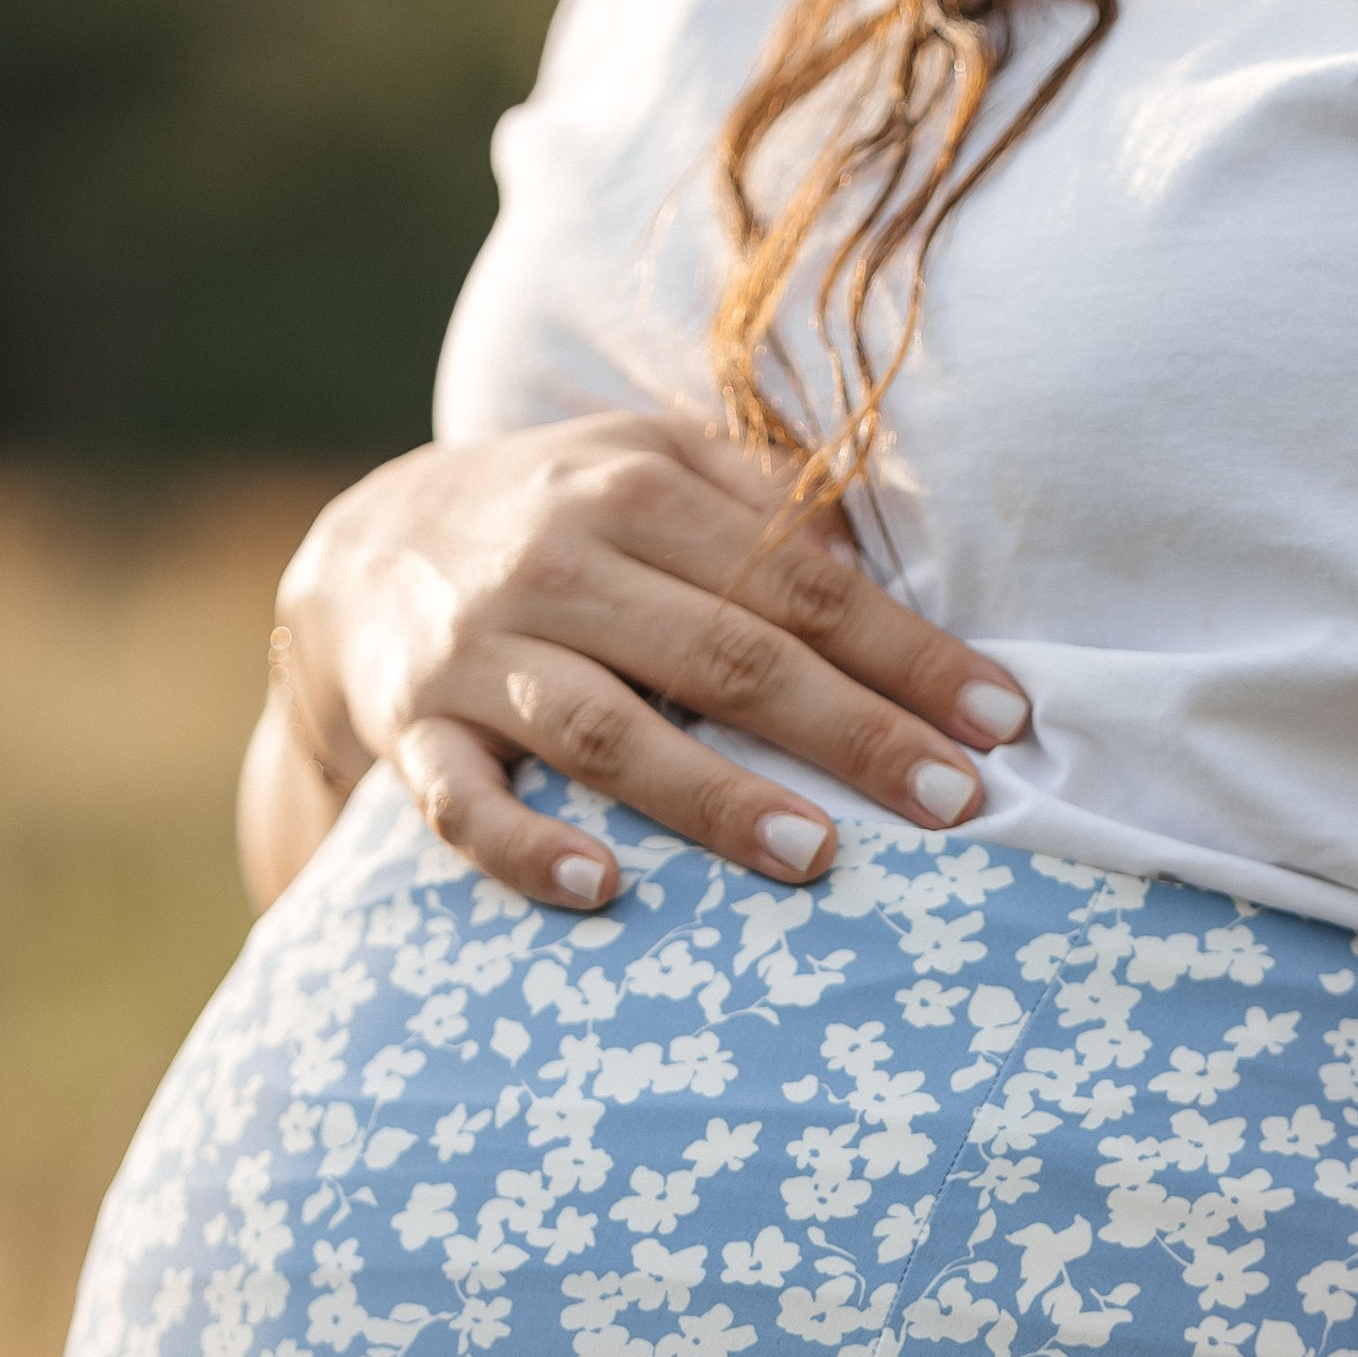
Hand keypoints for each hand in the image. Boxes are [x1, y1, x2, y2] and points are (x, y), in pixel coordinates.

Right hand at [268, 417, 1028, 911]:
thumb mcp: (648, 465)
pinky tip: (607, 891)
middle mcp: (559, 562)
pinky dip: (530, 850)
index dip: (907, 651)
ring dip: (716, 798)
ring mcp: (479, 652)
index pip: (801, 582)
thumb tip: (884, 567)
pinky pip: (464, 805)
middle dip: (852, 731)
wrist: (356, 556)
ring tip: (818, 857)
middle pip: (726, 653)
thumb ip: (760, 507)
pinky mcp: (411, 731)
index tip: (1000, 719)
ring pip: (607, 730)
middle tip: (956, 803)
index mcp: (638, 489)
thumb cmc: (554, 520)